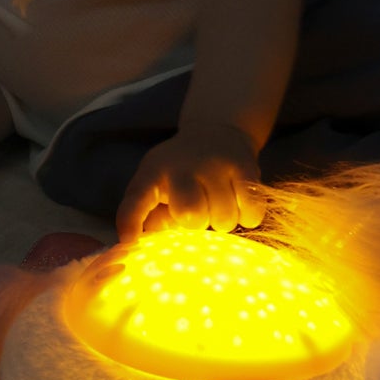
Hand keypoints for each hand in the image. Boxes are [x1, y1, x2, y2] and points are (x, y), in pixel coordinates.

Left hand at [116, 122, 267, 242]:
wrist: (216, 130)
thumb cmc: (180, 174)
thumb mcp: (157, 187)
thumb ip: (150, 219)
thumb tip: (144, 248)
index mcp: (153, 172)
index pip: (136, 199)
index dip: (130, 222)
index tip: (128, 242)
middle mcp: (182, 165)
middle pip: (191, 216)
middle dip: (197, 224)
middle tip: (199, 211)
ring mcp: (215, 164)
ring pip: (224, 220)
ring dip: (222, 221)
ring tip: (217, 204)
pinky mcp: (245, 167)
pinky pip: (251, 213)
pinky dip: (247, 217)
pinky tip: (238, 202)